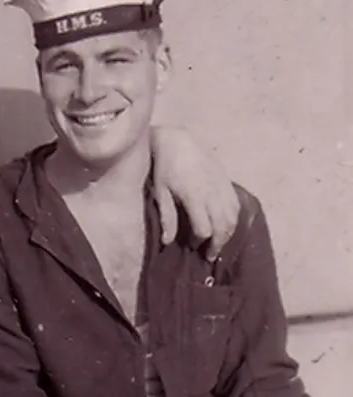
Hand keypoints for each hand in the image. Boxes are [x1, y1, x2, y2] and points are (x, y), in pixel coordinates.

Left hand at [151, 126, 239, 259]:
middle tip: (210, 255)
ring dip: (228, 234)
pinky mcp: (227, 181)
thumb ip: (167, 217)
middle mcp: (213, 193)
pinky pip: (236, 205)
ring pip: (233, 217)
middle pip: (222, 226)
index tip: (192, 246)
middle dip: (218, 244)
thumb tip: (167, 242)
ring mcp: (223, 186)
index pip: (204, 228)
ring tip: (218, 243)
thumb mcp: (161, 192)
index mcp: (195, 196)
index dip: (199, 241)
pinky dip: (234, 219)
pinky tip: (226, 226)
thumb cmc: (165, 167)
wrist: (179, 141)